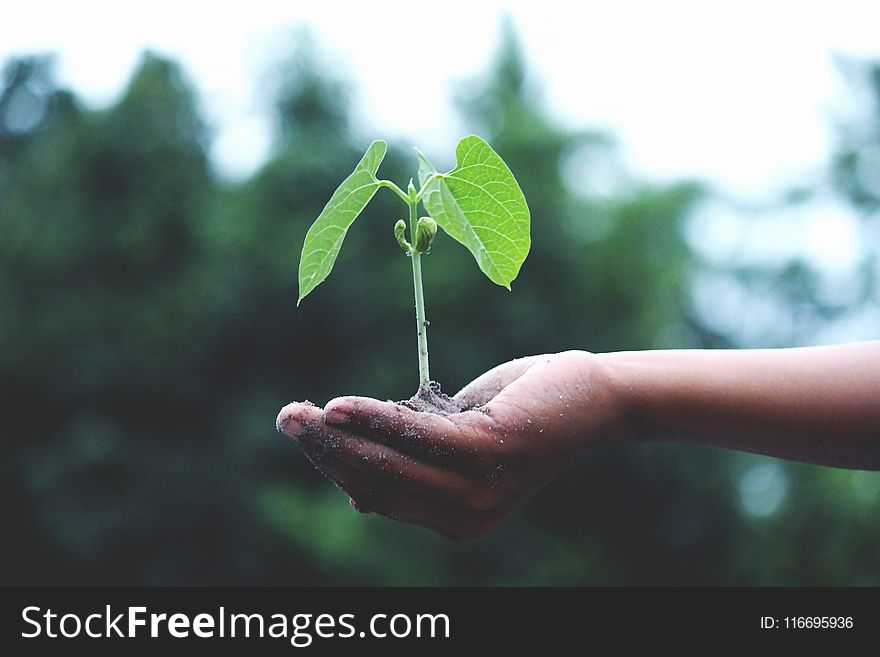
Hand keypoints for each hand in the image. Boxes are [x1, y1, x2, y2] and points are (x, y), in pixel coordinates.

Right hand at [276, 350, 624, 538]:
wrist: (591, 396)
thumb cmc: (520, 412)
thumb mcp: (457, 441)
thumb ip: (413, 463)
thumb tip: (355, 493)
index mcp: (455, 519)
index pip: (379, 495)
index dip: (335, 465)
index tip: (303, 432)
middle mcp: (466, 517)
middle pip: (376, 483)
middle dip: (325, 451)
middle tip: (286, 418)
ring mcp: (478, 490)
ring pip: (389, 464)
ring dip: (338, 436)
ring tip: (299, 413)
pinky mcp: (488, 453)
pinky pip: (417, 436)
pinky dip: (375, 419)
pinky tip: (340, 406)